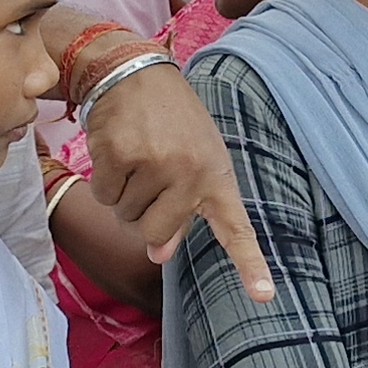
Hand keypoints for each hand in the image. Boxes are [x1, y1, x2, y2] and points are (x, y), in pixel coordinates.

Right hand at [77, 55, 273, 305]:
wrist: (134, 71)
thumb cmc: (170, 123)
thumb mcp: (192, 161)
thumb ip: (183, 209)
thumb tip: (158, 253)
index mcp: (216, 177)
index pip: (236, 227)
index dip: (249, 264)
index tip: (263, 296)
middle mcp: (190, 174)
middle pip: (154, 234)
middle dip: (142, 218)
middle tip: (147, 181)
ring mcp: (155, 164)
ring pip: (125, 216)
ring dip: (123, 196)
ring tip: (136, 157)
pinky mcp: (120, 156)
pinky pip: (103, 196)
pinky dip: (104, 182)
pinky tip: (116, 151)